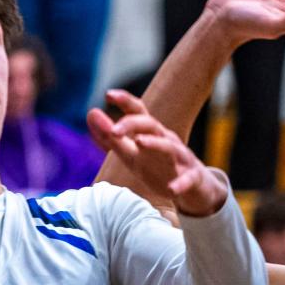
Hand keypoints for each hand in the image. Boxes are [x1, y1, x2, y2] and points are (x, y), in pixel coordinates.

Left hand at [88, 91, 226, 216]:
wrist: (192, 188)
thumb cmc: (159, 167)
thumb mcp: (131, 153)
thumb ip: (111, 138)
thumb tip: (91, 113)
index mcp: (152, 133)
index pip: (139, 112)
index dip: (125, 101)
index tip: (108, 95)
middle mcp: (167, 140)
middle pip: (151, 125)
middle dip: (132, 124)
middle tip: (113, 131)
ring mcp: (180, 158)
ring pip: (169, 147)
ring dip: (154, 144)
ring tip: (139, 143)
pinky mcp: (191, 178)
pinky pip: (188, 179)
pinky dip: (180, 183)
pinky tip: (172, 189)